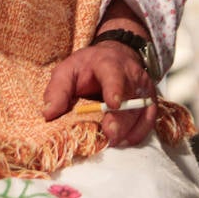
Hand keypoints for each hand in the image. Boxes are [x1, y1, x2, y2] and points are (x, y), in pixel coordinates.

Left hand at [41, 41, 156, 147]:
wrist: (115, 56)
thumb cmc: (87, 66)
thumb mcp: (67, 70)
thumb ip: (57, 90)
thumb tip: (48, 113)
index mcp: (108, 63)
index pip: (114, 75)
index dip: (115, 89)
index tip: (112, 104)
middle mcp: (131, 74)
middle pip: (130, 99)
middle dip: (121, 119)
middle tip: (110, 135)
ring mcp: (143, 88)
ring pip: (141, 111)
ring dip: (129, 129)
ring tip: (114, 141)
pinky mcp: (150, 100)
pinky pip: (149, 119)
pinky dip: (138, 132)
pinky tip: (124, 140)